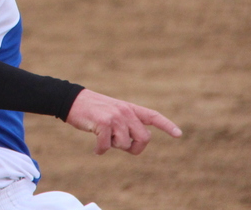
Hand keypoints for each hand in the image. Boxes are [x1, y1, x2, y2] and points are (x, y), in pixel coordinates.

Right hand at [66, 89, 181, 154]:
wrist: (72, 100)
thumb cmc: (91, 110)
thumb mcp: (112, 113)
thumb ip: (126, 123)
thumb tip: (134, 143)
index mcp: (129, 108)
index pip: (152, 116)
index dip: (166, 125)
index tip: (178, 134)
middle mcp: (125, 111)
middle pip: (144, 138)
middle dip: (134, 147)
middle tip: (119, 146)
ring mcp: (115, 116)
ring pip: (124, 144)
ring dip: (112, 146)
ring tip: (102, 137)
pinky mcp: (103, 122)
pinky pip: (106, 146)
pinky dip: (100, 150)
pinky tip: (95, 148)